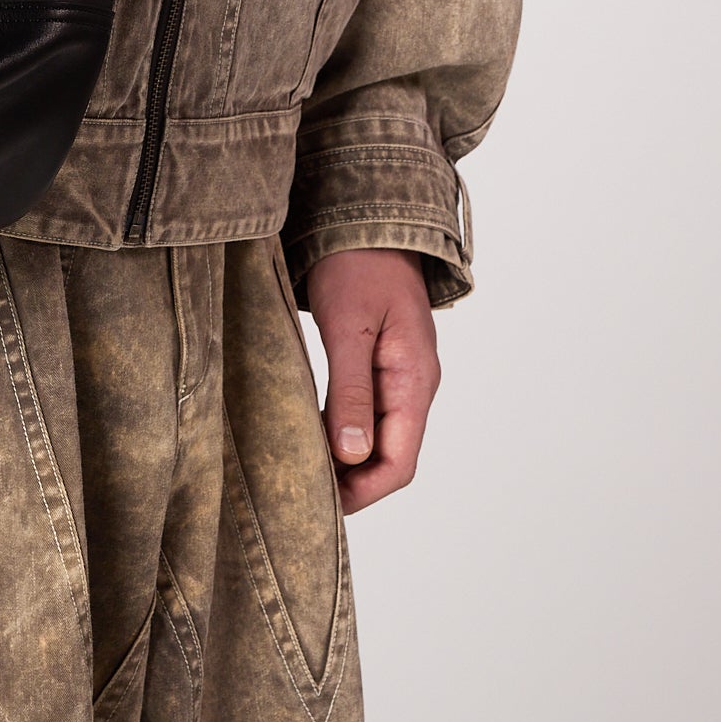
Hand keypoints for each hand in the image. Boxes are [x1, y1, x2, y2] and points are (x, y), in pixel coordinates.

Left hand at [303, 247, 440, 512]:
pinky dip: (345, 431)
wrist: (367, 215)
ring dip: (348, 460)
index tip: (322, 505)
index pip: (399, 461)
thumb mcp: (348, 326)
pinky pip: (369, 411)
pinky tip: (316, 435)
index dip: (364, 492)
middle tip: (304, 494)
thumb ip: (351, 390)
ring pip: (380, 436)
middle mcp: (414, 383)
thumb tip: (351, 455)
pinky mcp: (382, 361)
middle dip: (354, 483)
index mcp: (415, 379)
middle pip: (391, 456)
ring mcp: (400, 373)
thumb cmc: (358, 263)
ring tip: (305, 471)